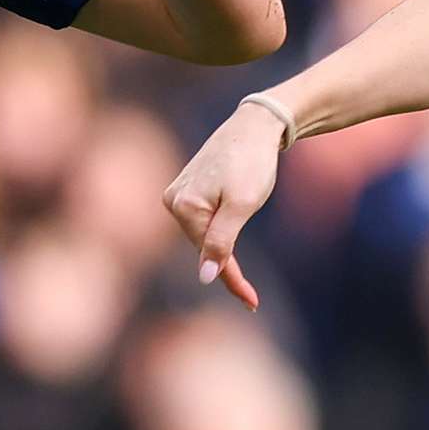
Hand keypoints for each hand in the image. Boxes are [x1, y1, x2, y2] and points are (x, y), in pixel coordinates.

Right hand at [162, 100, 285, 309]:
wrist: (256, 125)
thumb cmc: (252, 162)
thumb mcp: (243, 204)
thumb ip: (221, 241)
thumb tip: (205, 276)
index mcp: (184, 205)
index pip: (209, 254)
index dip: (230, 281)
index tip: (252, 304)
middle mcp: (173, 200)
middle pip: (203, 246)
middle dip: (226, 267)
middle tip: (251, 296)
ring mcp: (178, 193)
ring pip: (203, 234)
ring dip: (223, 247)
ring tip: (245, 253)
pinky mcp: (187, 188)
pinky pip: (203, 220)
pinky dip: (219, 233)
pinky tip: (230, 237)